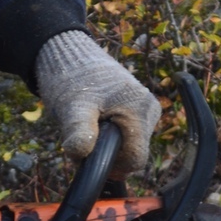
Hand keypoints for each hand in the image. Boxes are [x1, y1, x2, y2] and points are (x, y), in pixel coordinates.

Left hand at [34, 30, 160, 175]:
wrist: (70, 55)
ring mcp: (146, 108)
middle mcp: (150, 109)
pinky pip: (128, 133)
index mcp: (141, 109)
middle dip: (107, 152)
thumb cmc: (71, 79)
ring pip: (129, 144)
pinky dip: (110, 134)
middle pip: (133, 153)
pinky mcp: (139, 108)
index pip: (136, 159)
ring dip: (107, 143)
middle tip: (84, 135)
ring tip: (88, 122)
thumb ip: (79, 133)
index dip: (111, 164)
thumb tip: (82, 155)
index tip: (89, 155)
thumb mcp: (72, 108)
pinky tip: (96, 119)